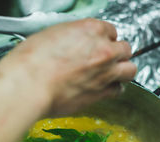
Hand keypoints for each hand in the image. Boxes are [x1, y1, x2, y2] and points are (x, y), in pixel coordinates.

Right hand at [0, 18, 136, 115]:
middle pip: (126, 50)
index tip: (100, 44)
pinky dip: (113, 89)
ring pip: (130, 70)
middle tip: (108, 59)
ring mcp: (105, 73)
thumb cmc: (32, 62)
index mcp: (91, 30)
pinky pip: (118, 90)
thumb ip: (72, 39)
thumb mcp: (51, 36)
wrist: (29, 86)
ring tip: (111, 74)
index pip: (111, 31)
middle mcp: (103, 50)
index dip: (105, 39)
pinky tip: (103, 89)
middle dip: (118, 54)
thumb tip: (75, 45)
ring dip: (122, 71)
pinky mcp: (101, 93)